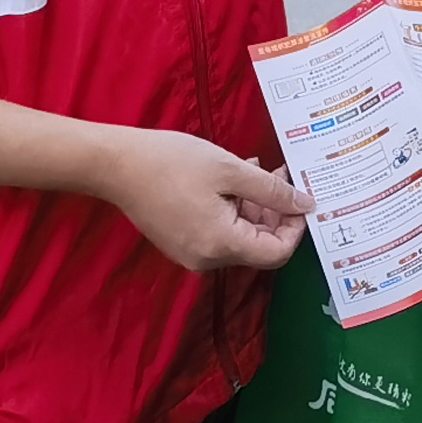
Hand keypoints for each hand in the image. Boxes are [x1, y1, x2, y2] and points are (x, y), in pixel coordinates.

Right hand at [90, 127, 312, 271]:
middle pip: (259, 246)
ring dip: (254, 207)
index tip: (300, 197)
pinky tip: (231, 180)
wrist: (115, 165)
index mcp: (221, 244)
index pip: (277, 253)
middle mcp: (207, 260)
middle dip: (275, 212)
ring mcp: (191, 254)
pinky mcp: (180, 244)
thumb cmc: (171, 162)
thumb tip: (306, 205)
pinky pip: (219, 234)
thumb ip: (272, 191)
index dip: (295, 227)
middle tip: (280, 175)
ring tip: (255, 169)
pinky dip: (233, 210)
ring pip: (240, 238)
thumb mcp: (230, 170)